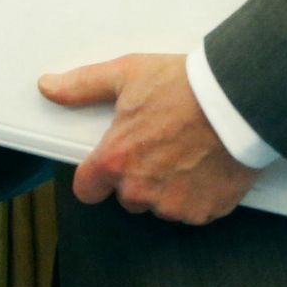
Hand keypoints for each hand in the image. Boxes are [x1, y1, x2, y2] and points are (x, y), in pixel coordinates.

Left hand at [38, 52, 259, 224]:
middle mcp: (142, 190)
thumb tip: (49, 87)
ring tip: (185, 150)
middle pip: (127, 196)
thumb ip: (82, 86)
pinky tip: (204, 164)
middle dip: (137, 176)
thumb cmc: (184, 86)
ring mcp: (174, 205)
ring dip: (167, 186)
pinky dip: (197, 193)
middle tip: (157, 144)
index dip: (94, 176)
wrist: (237, 100)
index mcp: (117, 160)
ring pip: (160, 204)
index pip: (86, 189)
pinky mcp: (205, 211)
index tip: (105, 165)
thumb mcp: (126, 74)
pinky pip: (193, 210)